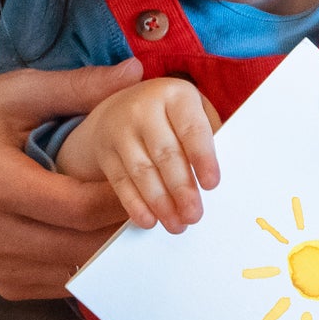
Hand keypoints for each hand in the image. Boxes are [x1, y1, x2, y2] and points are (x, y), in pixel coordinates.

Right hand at [0, 53, 142, 298]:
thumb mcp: (14, 92)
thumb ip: (77, 87)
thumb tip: (136, 73)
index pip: (78, 207)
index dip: (122, 200)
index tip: (153, 183)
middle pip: (81, 246)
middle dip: (123, 230)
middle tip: (157, 208)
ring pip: (72, 273)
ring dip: (108, 254)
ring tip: (133, 224)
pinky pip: (55, 286)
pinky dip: (83, 267)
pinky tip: (99, 243)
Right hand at [57, 76, 220, 231]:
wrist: (122, 108)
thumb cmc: (173, 117)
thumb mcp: (193, 113)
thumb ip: (207, 139)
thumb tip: (213, 181)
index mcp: (175, 95)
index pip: (191, 128)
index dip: (202, 157)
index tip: (212, 185)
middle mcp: (143, 107)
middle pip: (165, 154)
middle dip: (181, 189)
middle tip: (194, 216)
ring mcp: (120, 129)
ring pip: (142, 171)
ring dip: (160, 202)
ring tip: (176, 224)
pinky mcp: (105, 151)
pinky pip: (120, 182)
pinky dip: (135, 204)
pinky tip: (149, 220)